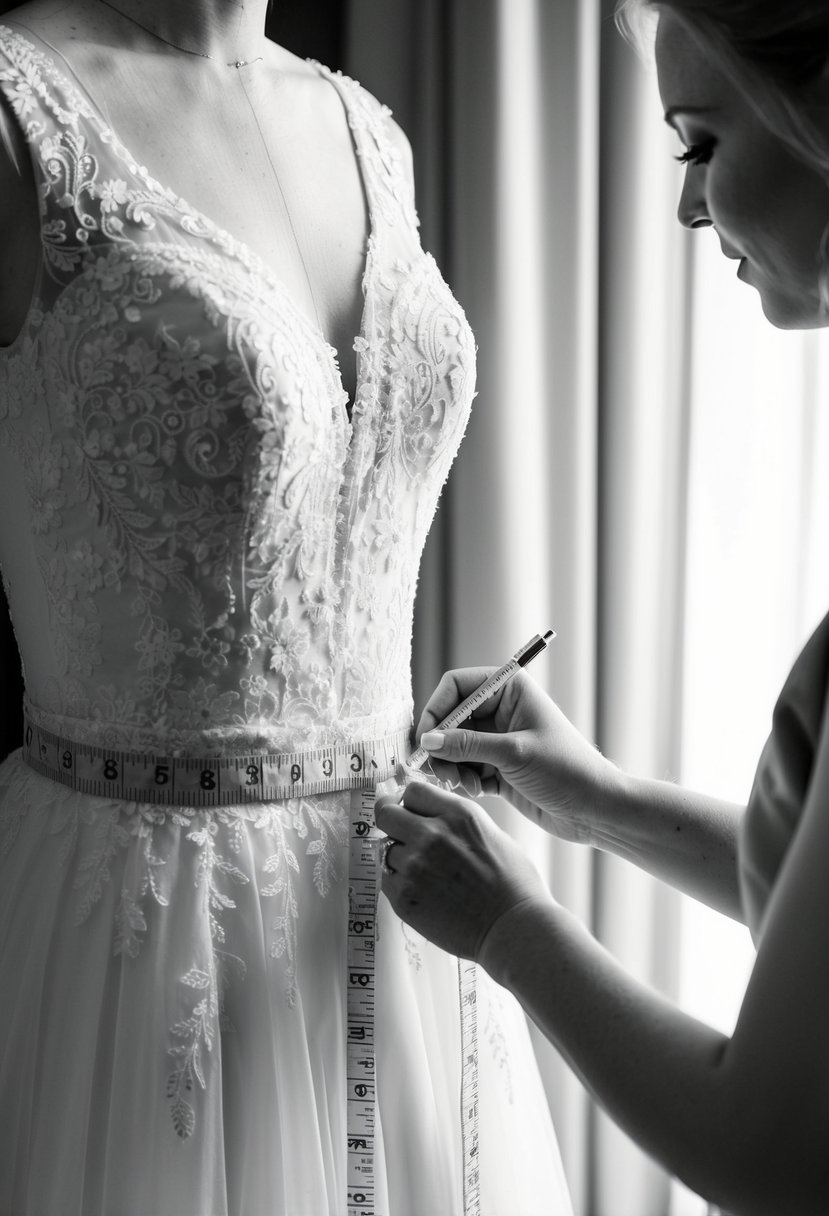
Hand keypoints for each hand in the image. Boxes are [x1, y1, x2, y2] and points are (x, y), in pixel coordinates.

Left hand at [375, 780, 551, 962]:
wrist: (513, 929)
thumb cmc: (513, 886)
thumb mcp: (492, 834)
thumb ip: (457, 822)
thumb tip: (432, 816)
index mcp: (458, 814)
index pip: (412, 790)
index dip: (409, 801)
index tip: (409, 811)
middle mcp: (432, 834)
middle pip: (386, 813)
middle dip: (391, 821)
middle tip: (399, 833)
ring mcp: (414, 866)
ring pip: (385, 848)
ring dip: (398, 857)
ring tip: (423, 873)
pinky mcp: (404, 896)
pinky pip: (387, 879)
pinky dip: (399, 883)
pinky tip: (423, 892)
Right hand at [416, 667, 618, 845]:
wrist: (595, 809)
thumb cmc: (567, 770)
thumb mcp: (514, 754)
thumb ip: (467, 745)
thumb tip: (428, 740)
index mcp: (510, 689)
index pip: (457, 686)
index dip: (437, 709)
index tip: (426, 739)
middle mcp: (502, 710)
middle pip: (451, 718)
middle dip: (443, 745)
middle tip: (441, 770)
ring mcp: (498, 740)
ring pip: (454, 746)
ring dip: (452, 766)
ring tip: (466, 785)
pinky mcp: (498, 767)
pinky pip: (465, 767)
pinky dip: (464, 779)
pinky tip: (478, 790)